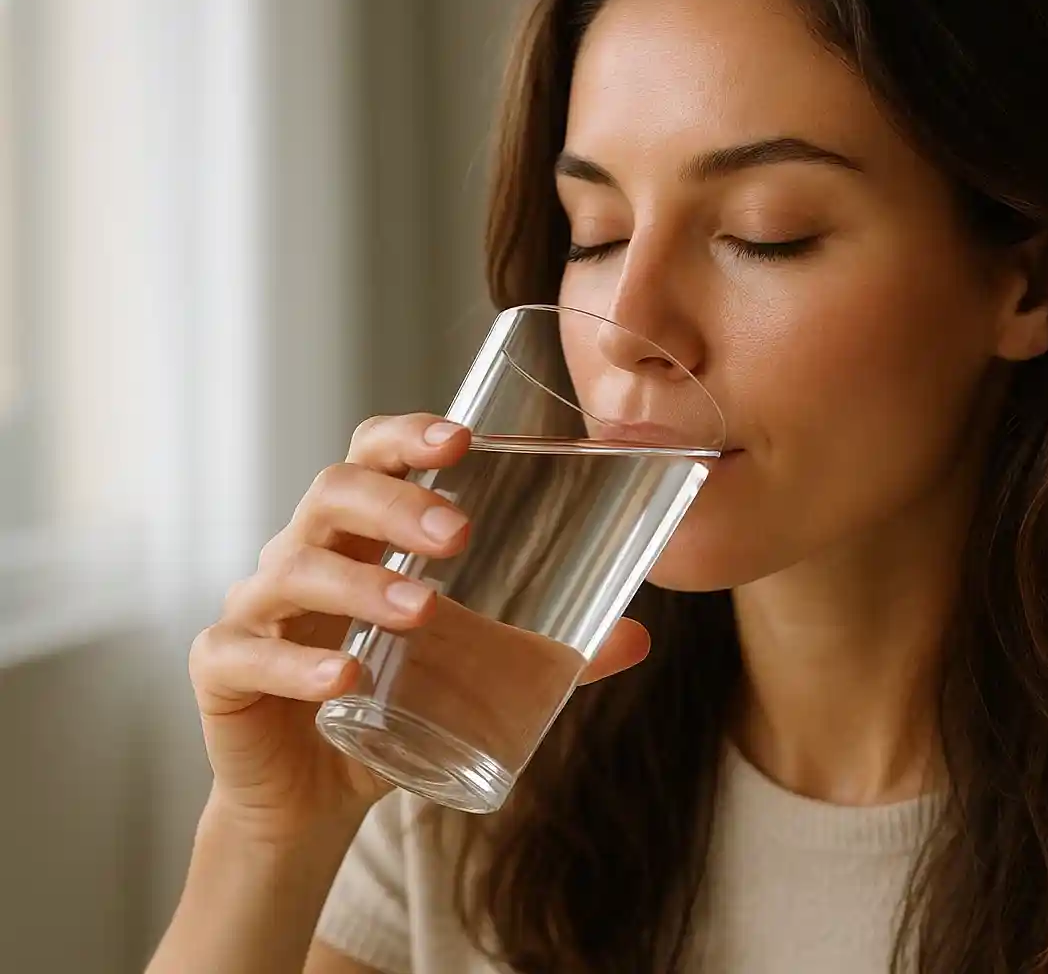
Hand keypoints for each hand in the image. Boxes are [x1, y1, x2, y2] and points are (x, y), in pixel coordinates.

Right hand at [187, 413, 650, 842]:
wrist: (313, 798)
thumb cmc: (392, 706)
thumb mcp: (474, 676)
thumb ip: (548, 655)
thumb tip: (638, 635)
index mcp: (359, 536)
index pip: (369, 456)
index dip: (407, 435)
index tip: (462, 439)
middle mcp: (302, 556)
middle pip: (331, 494)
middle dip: (396, 502)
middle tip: (460, 534)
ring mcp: (255, 609)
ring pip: (292, 568)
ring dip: (362, 584)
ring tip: (424, 612)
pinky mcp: (223, 670)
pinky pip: (245, 652)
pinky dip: (296, 662)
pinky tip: (343, 677)